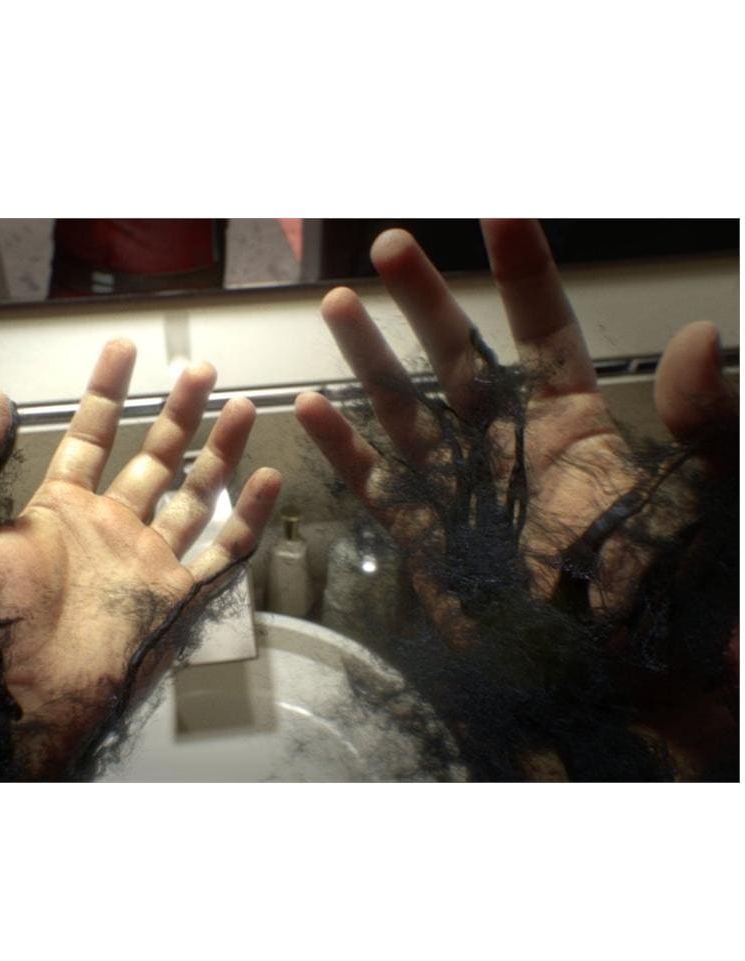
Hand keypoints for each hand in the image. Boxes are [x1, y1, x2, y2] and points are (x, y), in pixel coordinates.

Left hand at [0, 340, 280, 775]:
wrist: (5, 706)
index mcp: (59, 509)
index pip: (91, 435)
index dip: (107, 391)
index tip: (124, 348)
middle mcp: (109, 528)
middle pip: (154, 457)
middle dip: (178, 413)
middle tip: (200, 370)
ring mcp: (145, 561)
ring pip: (193, 495)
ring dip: (218, 453)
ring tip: (241, 408)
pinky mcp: (172, 598)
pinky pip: (219, 553)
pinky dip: (246, 519)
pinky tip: (267, 481)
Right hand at [296, 220, 736, 623]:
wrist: (617, 691)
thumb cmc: (672, 602)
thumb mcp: (707, 505)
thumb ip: (706, 425)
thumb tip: (703, 338)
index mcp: (575, 430)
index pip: (545, 333)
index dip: (524, 274)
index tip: (500, 212)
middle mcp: (510, 450)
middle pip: (459, 360)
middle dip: (426, 302)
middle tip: (391, 246)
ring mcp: (464, 494)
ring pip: (408, 412)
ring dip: (372, 359)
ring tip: (341, 304)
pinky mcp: (429, 544)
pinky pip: (380, 488)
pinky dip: (345, 452)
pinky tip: (311, 409)